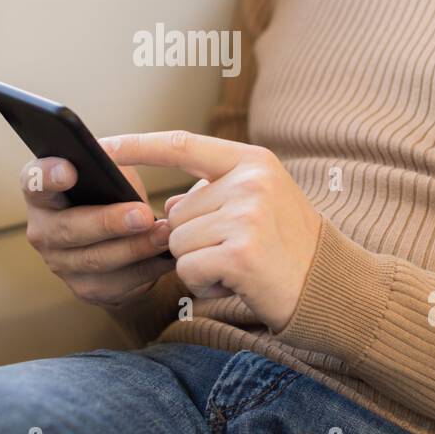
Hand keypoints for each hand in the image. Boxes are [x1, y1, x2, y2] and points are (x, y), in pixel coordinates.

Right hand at [21, 157, 173, 307]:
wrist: (119, 238)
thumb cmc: (112, 193)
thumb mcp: (111, 172)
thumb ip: (110, 165)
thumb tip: (120, 158)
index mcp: (41, 193)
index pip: (34, 181)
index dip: (48, 176)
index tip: (70, 169)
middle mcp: (42, 230)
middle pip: (68, 228)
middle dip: (108, 222)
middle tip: (142, 214)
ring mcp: (60, 263)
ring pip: (95, 259)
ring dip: (134, 248)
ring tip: (164, 234)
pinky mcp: (85, 288)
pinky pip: (116, 284)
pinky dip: (145, 269)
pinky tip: (166, 256)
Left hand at [98, 131, 322, 329]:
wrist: (333, 288)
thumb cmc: (290, 248)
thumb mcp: (260, 202)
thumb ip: (214, 193)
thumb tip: (168, 208)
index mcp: (252, 161)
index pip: (182, 144)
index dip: (138, 145)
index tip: (101, 145)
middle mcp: (250, 181)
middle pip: (177, 213)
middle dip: (195, 241)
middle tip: (239, 251)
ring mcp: (247, 215)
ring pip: (178, 243)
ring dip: (200, 265)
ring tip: (240, 267)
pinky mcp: (241, 253)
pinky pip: (188, 269)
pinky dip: (205, 285)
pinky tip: (238, 282)